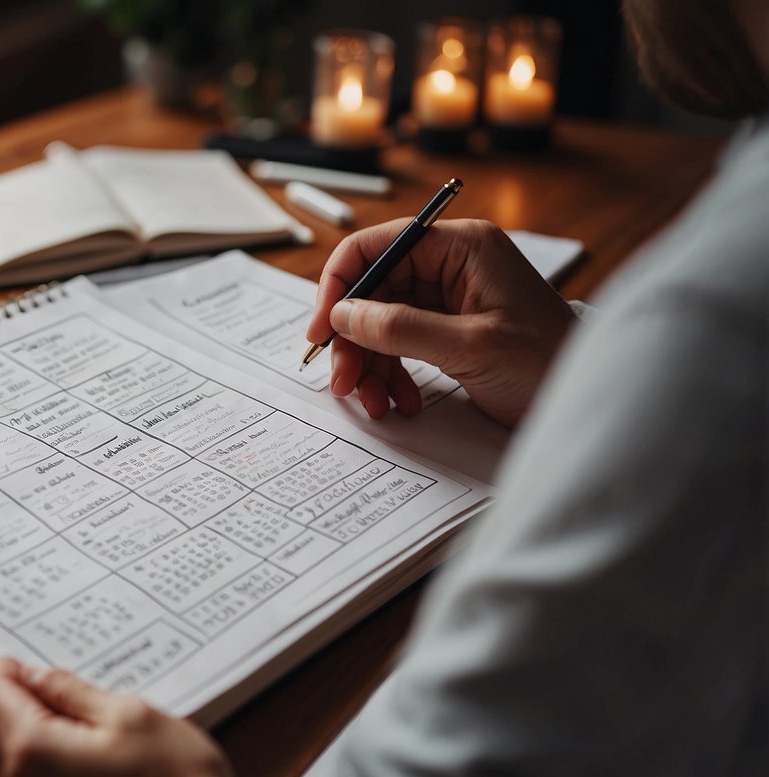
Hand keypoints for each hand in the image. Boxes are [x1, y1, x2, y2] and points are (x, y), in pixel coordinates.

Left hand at [0, 658, 249, 776]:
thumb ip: (73, 692)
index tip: (25, 657)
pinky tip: (109, 751)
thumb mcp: (128, 714)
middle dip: (35, 698)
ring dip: (55, 728)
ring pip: (31, 752)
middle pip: (10, 725)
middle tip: (79, 682)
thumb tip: (38, 678)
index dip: (8, 669)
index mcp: (35, 752)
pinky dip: (68, 756)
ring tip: (106, 719)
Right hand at [306, 218, 576, 426]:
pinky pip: (400, 344)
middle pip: (373, 291)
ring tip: (374, 402)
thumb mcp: (470, 347)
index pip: (376, 247)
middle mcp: (451, 265)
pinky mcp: (448, 329)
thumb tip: (343, 315)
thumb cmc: (546, 363)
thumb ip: (402, 328)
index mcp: (461, 247)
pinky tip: (401, 401)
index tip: (320, 331)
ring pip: (380, 322)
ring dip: (369, 364)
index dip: (339, 287)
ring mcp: (448, 298)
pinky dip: (391, 374)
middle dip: (353, 339)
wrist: (583, 401)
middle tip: (343, 381)